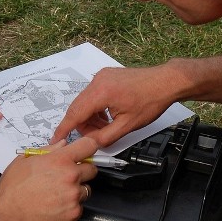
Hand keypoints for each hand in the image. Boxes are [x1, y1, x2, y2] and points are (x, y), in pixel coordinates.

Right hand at [0, 137, 98, 220]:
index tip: (86, 152)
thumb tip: (61, 145)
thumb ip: (47, 150)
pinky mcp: (74, 212)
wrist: (10, 215)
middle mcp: (70, 176)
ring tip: (57, 194)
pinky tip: (56, 205)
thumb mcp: (25, 160)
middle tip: (66, 177)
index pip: (89, 146)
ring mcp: (74, 195)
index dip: (88, 148)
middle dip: (82, 171)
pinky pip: (79, 206)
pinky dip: (71, 206)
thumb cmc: (13, 189)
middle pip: (92, 169)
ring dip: (76, 190)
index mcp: (59, 160)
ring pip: (86, 189)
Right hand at [51, 66, 176, 147]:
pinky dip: (96, 108)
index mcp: (101, 92)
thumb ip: (105, 137)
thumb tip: (90, 144)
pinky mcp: (106, 76)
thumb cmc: (151, 100)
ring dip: (91, 117)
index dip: (64, 129)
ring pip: (85, 102)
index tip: (55, 140)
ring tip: (106, 127)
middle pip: (78, 108)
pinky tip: (109, 116)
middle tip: (94, 137)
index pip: (75, 114)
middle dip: (83, 125)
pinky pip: (93, 95)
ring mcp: (101, 76)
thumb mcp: (127, 125)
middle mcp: (97, 81)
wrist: (166, 82)